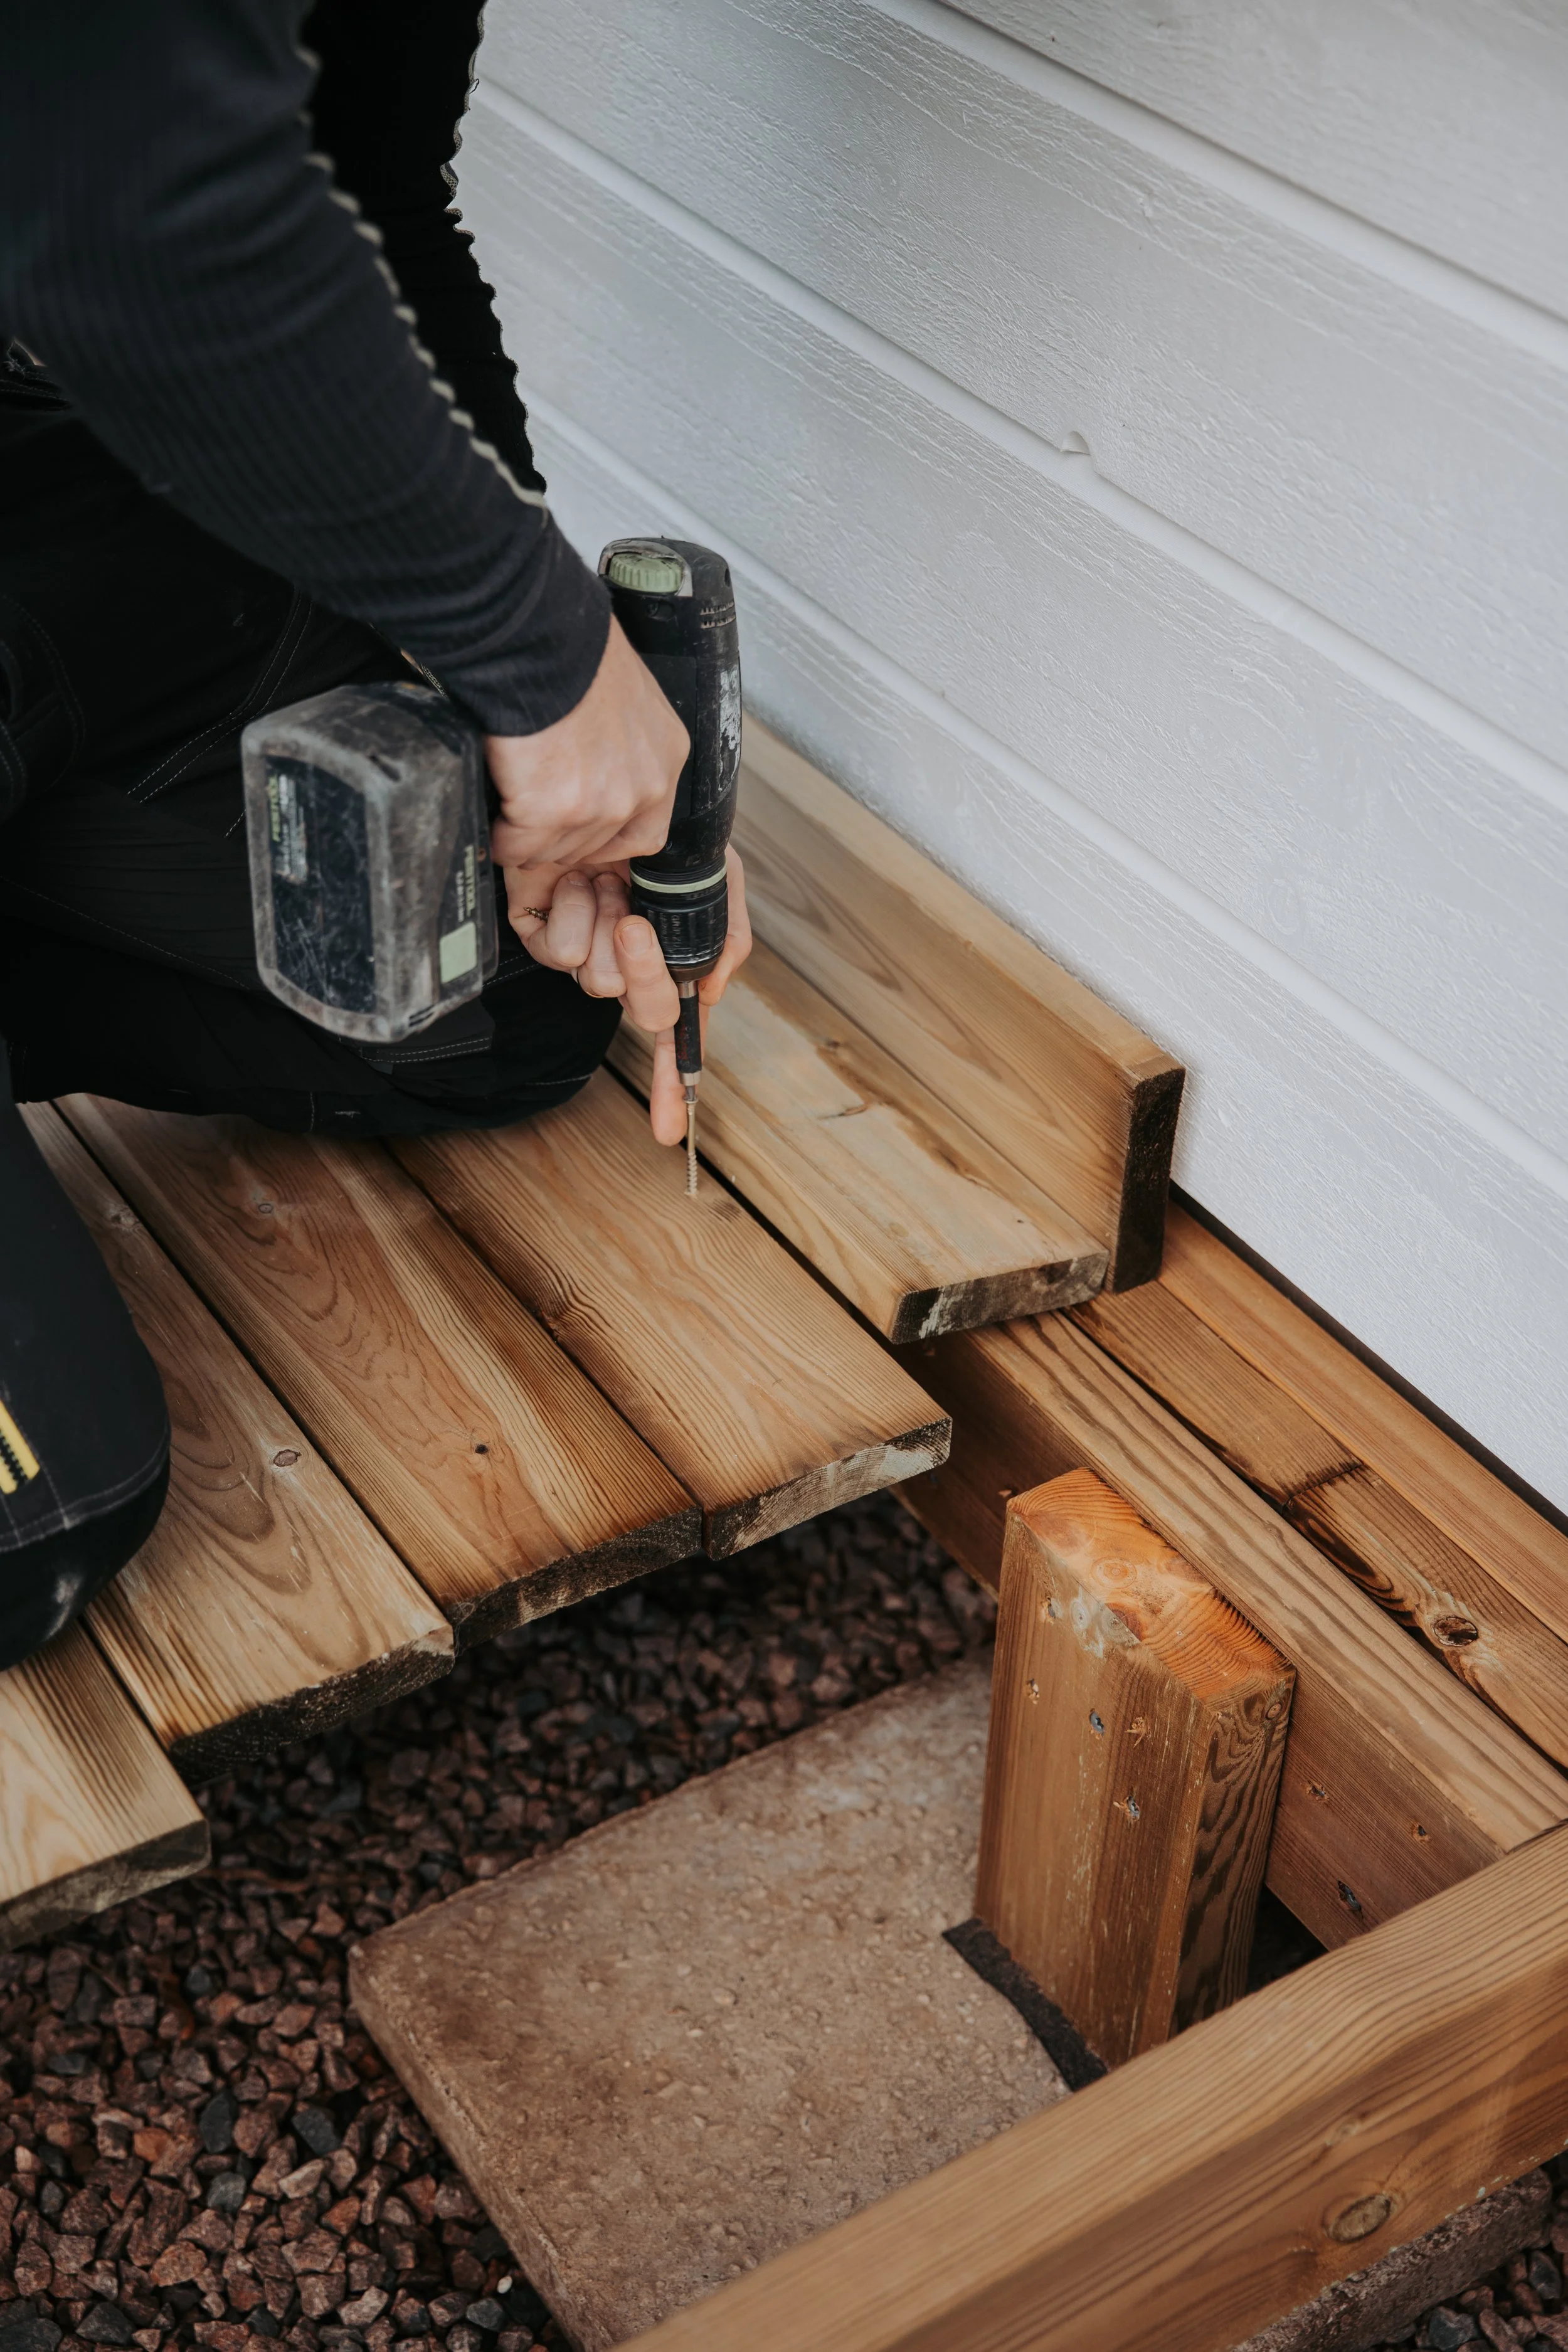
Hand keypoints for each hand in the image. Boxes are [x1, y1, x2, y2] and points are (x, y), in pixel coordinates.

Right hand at [486, 615, 688, 870]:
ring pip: (555, 850)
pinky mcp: (552, 810)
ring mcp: (601, 804)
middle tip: (532, 824)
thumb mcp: (625, 692)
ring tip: (507, 818)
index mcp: (665, 755)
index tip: (580, 831)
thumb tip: (589, 760)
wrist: (539, 636)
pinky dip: (500, 839)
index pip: (647, 830)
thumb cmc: (573, 648)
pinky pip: (517, 847)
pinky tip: (492, 820)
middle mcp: (642, 786)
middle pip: (596, 845)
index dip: (606, 838)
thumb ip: (618, 738)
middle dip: (561, 838)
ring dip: (528, 840)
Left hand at [505, 847, 752, 1144]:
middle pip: (644, 1007)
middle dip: (644, 970)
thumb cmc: (667, 821)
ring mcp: (583, 943)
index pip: (674, 1027)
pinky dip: (572, 912)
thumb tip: (708, 996)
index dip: (670, 1081)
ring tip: (609, 877)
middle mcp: (624, 956)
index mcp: (666, 955)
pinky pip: (557, 952)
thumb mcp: (715, 876)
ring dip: (609, 924)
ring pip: (599, 980)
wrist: (606, 775)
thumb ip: (727, 939)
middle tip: (636, 925)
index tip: (670, 1129)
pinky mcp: (539, 926)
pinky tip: (575, 877)